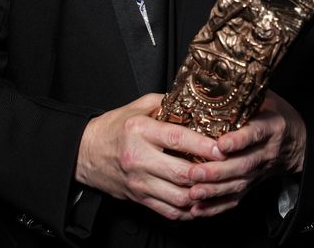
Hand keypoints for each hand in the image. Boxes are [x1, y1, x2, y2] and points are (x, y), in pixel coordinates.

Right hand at [74, 93, 225, 219]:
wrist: (84, 153)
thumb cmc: (114, 128)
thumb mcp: (139, 106)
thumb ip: (168, 103)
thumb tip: (197, 101)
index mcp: (140, 131)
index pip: (177, 139)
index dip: (203, 146)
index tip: (224, 147)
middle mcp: (139, 158)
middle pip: (181, 173)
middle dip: (209, 174)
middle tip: (229, 169)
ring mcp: (139, 182)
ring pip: (179, 197)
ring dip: (203, 194)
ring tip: (219, 185)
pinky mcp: (139, 198)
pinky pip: (169, 211)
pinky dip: (189, 210)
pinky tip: (202, 202)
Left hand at [186, 90, 305, 217]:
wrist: (298, 143)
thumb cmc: (277, 115)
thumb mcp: (267, 98)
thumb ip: (245, 92)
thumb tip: (217, 75)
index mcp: (271, 126)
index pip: (255, 134)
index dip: (239, 140)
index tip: (222, 144)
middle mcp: (266, 152)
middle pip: (243, 165)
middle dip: (218, 171)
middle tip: (194, 172)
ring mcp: (259, 172)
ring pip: (238, 184)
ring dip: (215, 191)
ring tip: (193, 192)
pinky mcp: (253, 185)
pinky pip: (235, 199)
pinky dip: (216, 207)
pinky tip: (198, 209)